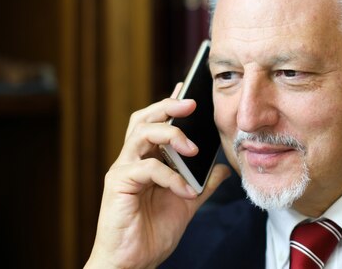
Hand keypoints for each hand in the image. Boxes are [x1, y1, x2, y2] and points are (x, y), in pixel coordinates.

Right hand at [85, 84, 230, 268]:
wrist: (132, 262)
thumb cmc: (151, 232)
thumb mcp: (186, 204)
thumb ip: (202, 184)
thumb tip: (223, 169)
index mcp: (145, 160)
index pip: (155, 123)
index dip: (169, 104)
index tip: (188, 90)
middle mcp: (131, 160)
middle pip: (143, 119)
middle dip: (168, 106)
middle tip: (191, 103)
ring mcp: (123, 170)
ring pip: (141, 134)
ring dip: (171, 135)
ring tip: (193, 149)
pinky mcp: (118, 184)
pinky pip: (147, 168)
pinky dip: (171, 176)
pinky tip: (187, 191)